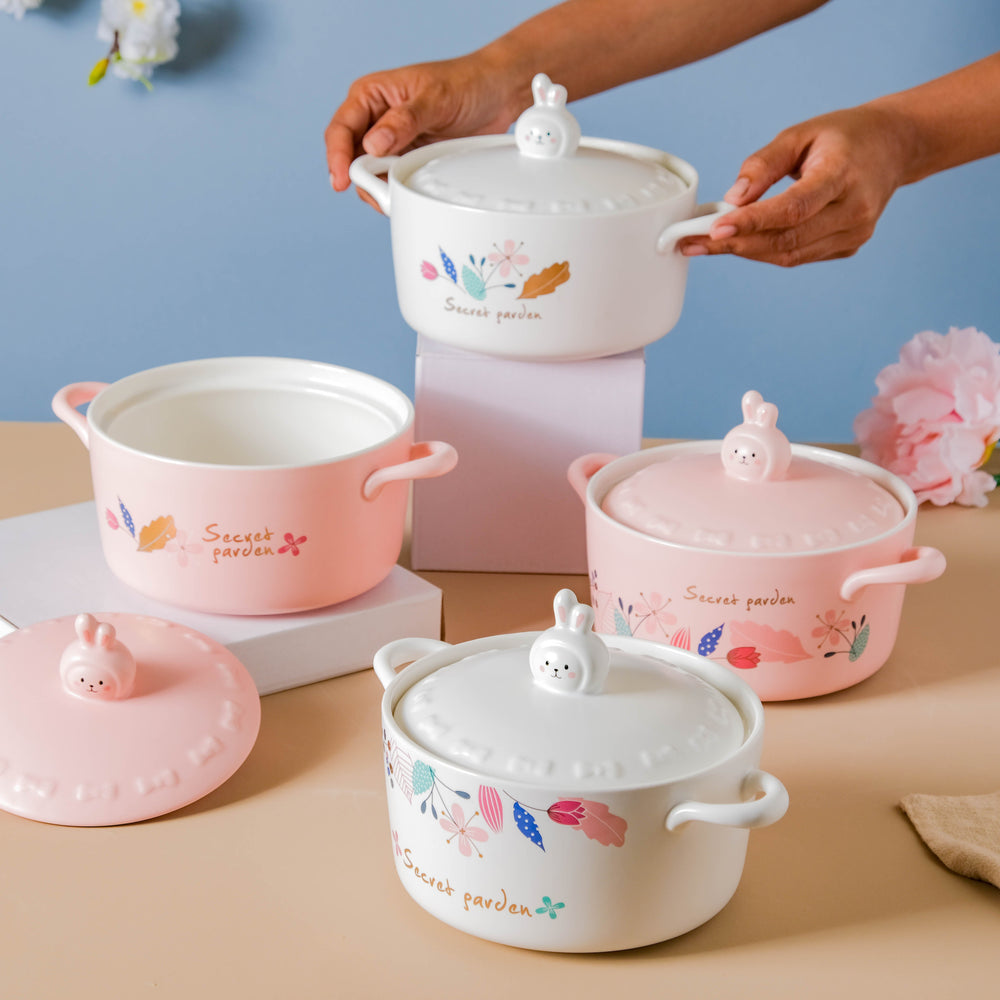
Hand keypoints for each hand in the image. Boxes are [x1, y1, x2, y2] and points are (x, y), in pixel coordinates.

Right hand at [325, 57, 519, 205]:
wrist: (496, 95)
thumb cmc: (464, 83)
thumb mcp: (434, 99)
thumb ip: (403, 121)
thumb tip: (372, 145)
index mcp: (370, 95)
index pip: (341, 129)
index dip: (337, 157)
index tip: (342, 180)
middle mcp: (374, 120)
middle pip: (350, 158)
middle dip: (361, 179)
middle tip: (380, 194)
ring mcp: (389, 143)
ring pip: (369, 175)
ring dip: (379, 188)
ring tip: (398, 193)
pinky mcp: (405, 160)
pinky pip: (390, 182)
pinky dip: (395, 192)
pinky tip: (406, 194)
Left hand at [678, 104, 916, 265]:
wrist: (894, 147)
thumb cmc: (843, 136)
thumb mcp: (801, 133)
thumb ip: (764, 164)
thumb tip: (732, 199)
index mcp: (843, 174)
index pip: (793, 207)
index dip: (752, 222)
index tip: (714, 228)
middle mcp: (853, 210)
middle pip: (786, 238)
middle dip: (735, 244)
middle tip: (692, 241)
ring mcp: (854, 233)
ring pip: (788, 254)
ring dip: (744, 251)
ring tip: (704, 244)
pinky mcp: (848, 247)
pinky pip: (797, 256)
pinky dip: (764, 251)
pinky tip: (740, 243)